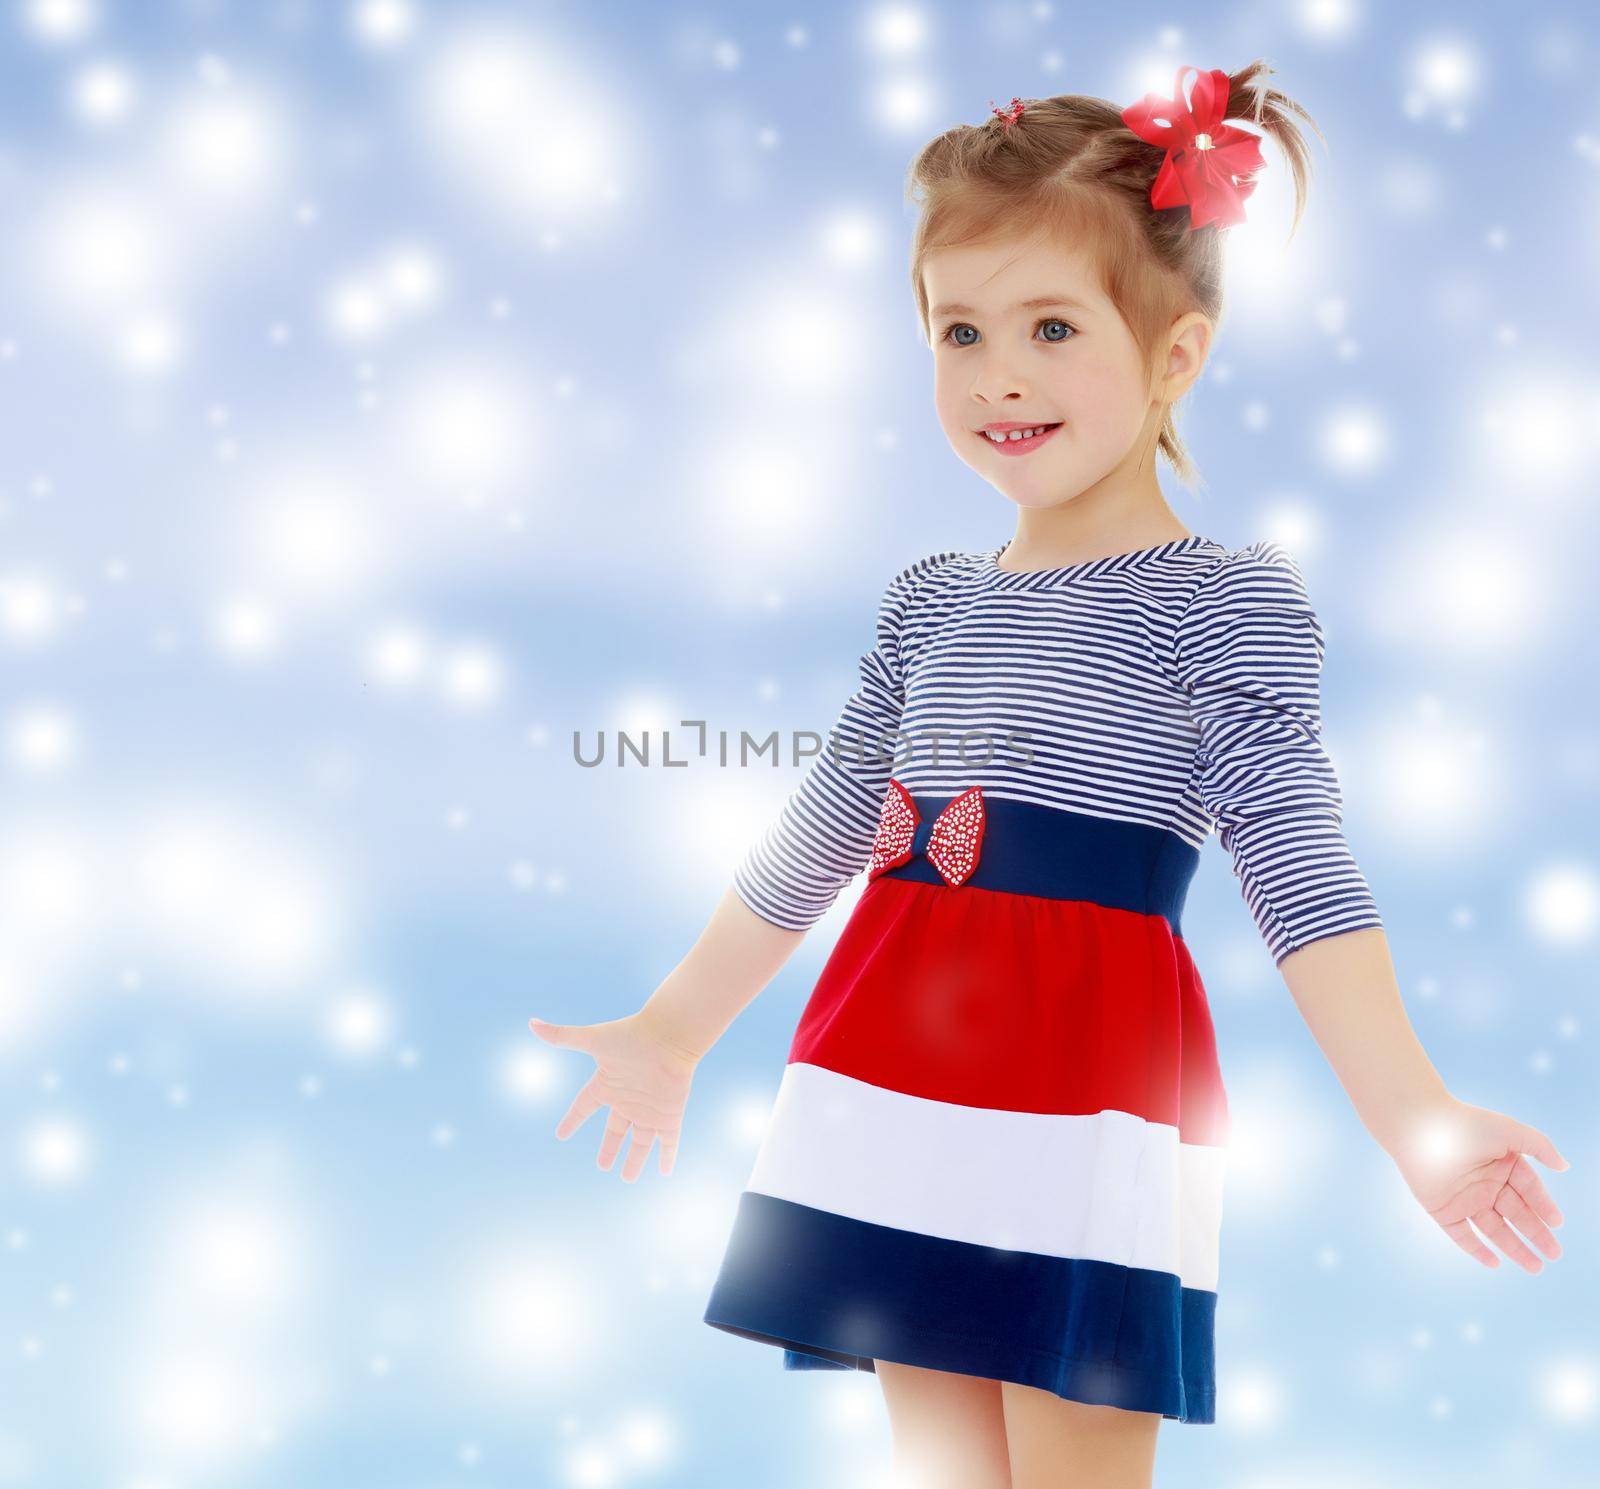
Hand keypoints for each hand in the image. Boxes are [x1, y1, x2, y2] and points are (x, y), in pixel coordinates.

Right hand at [527, 1008, 699, 1181]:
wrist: (669, 1034)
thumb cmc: (631, 1035)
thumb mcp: (592, 1039)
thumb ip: (562, 1036)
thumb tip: (531, 1023)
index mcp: (607, 1085)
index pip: (584, 1107)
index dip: (573, 1120)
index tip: (561, 1134)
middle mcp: (627, 1100)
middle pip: (616, 1130)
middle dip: (609, 1147)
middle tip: (602, 1166)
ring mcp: (649, 1109)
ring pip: (640, 1141)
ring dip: (634, 1159)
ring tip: (626, 1178)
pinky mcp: (669, 1115)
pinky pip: (669, 1140)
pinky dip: (668, 1155)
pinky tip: (665, 1170)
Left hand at [1385, 1095, 1569, 1271]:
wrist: (1419, 1128)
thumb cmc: (1464, 1124)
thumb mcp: (1509, 1131)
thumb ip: (1540, 1146)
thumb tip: (1564, 1166)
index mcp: (1501, 1164)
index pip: (1529, 1189)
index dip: (1544, 1206)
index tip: (1557, 1223)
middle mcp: (1485, 1183)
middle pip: (1516, 1214)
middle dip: (1536, 1234)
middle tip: (1554, 1254)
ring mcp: (1464, 1198)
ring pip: (1494, 1229)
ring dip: (1515, 1248)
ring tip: (1536, 1267)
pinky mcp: (1442, 1210)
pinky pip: (1462, 1235)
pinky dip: (1476, 1249)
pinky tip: (1495, 1263)